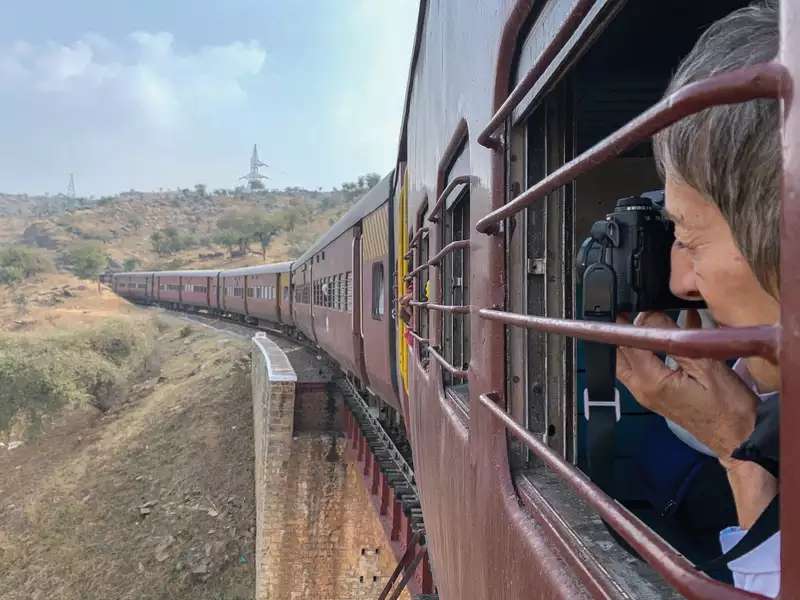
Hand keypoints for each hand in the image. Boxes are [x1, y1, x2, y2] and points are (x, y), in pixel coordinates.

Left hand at [616, 310, 757, 460]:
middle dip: (623, 331)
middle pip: (618, 354)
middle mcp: (641, 389)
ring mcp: (646, 394)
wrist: (738, 438)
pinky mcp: (655, 395)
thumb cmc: (728, 408)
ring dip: (634, 341)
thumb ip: (675, 340)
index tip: (636, 306)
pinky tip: (665, 336)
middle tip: (634, 311)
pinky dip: (647, 351)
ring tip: (649, 321)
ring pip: (627, 361)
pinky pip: (642, 368)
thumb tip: (651, 317)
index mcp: (651, 382)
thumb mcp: (706, 365)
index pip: (628, 344)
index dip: (631, 323)